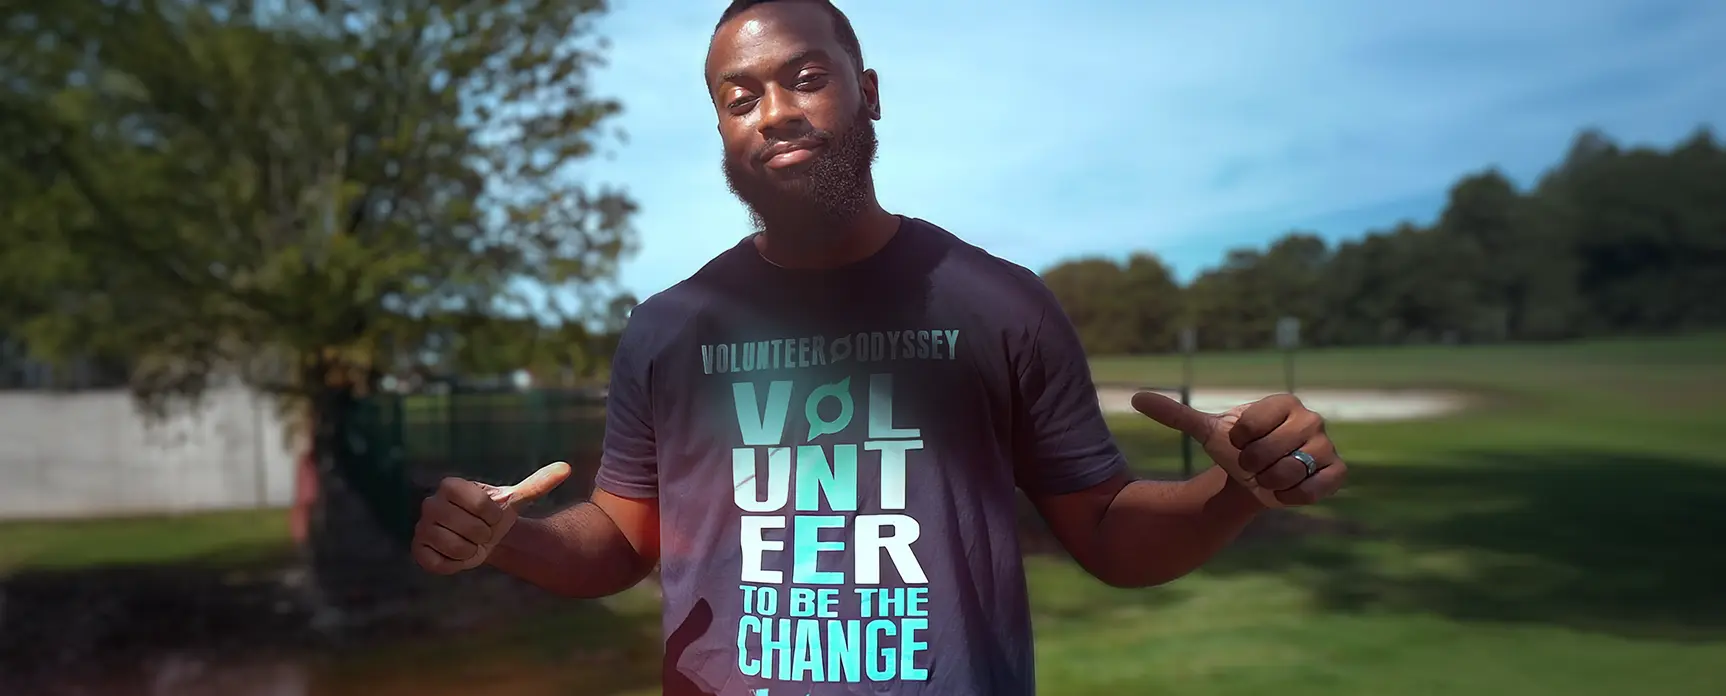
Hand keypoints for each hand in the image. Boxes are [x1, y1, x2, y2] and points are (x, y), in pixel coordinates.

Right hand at [412, 461, 571, 573]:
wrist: (478, 536)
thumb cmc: (495, 514)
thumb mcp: (516, 500)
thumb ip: (538, 484)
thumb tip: (567, 467)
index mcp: (450, 485)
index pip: (479, 504)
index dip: (492, 515)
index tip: (493, 515)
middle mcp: (430, 503)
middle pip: (470, 527)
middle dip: (484, 534)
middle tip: (482, 532)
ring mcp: (421, 527)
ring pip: (456, 546)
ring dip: (472, 550)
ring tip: (470, 543)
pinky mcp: (418, 550)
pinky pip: (440, 563)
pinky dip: (456, 564)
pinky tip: (457, 554)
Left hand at [1131, 392, 1346, 508]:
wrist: (1258, 475)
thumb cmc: (1235, 448)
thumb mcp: (1207, 432)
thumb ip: (1177, 415)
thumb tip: (1135, 397)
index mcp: (1283, 403)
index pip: (1249, 427)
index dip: (1236, 442)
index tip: (1239, 442)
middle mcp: (1311, 419)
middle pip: (1268, 452)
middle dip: (1250, 465)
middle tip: (1252, 465)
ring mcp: (1327, 446)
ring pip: (1289, 471)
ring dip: (1269, 481)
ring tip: (1268, 477)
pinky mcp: (1336, 472)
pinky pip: (1316, 487)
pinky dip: (1294, 495)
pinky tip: (1284, 491)